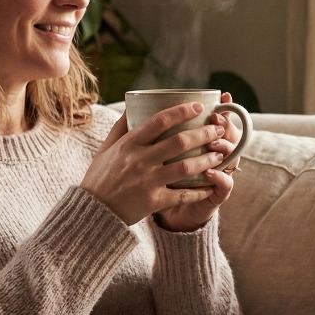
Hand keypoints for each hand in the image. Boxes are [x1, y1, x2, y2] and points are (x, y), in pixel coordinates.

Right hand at [81, 101, 234, 227]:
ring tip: (220, 154)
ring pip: (186, 167)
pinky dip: (200, 190)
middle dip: (204, 133)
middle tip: (218, 128)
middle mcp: (140, 160)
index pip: (159, 121)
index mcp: (129, 144)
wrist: (93, 210)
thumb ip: (121, 126)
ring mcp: (148, 182)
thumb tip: (133, 104)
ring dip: (207, 159)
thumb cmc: (100, 176)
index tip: (199, 106)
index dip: (182, 111)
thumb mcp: (106, 147)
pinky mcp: (154, 202)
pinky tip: (212, 184)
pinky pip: (183, 194)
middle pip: (179, 142)